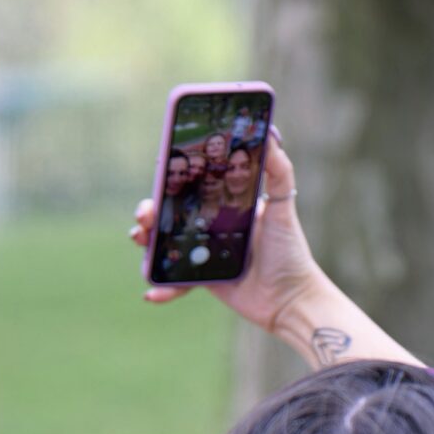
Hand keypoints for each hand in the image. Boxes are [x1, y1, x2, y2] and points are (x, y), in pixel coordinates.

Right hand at [131, 130, 328, 332]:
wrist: (292, 300)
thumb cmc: (290, 252)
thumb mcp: (283, 209)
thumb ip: (279, 172)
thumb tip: (271, 133)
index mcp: (226, 205)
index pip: (192, 186)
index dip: (172, 179)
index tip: (159, 170)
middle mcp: (212, 226)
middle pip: (170, 214)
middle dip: (150, 211)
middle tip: (144, 214)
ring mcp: (205, 253)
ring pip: (164, 245)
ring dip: (147, 243)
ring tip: (141, 241)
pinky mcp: (203, 280)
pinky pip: (176, 282)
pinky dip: (163, 288)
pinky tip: (152, 293)